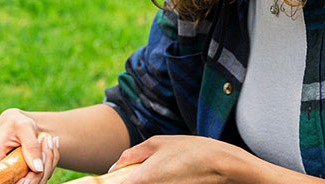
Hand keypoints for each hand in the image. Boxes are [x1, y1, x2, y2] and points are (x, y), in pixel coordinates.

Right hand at [0, 108, 60, 183]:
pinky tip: (51, 146)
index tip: (36, 169)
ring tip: (50, 140)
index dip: (22, 181)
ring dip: (49, 164)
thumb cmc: (16, 122)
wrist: (17, 124)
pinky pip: (41, 177)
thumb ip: (30, 146)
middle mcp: (0, 173)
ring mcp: (12, 177)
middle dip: (42, 169)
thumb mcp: (23, 126)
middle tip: (49, 142)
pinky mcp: (24, 176)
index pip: (5, 181)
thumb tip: (38, 168)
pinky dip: (50, 163)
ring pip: (36, 182)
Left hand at [110, 135, 252, 183]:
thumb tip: (113, 166)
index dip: (108, 183)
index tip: (102, 180)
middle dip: (127, 181)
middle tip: (130, 171)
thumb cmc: (191, 151)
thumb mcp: (158, 144)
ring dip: (141, 181)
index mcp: (140, 181)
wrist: (222, 166)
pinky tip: (170, 174)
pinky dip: (156, 182)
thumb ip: (131, 155)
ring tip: (159, 169)